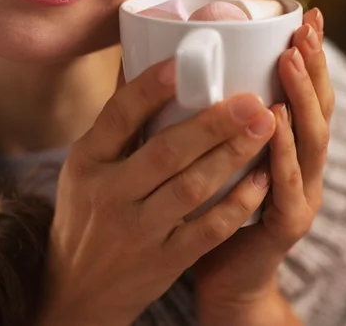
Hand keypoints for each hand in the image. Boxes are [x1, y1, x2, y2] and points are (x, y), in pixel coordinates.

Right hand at [36, 60, 276, 325]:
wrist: (77, 287)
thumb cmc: (88, 210)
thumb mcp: (86, 165)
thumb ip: (117, 122)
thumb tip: (141, 58)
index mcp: (88, 161)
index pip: (119, 116)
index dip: (151, 88)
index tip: (187, 63)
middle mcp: (109, 194)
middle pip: (166, 152)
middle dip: (214, 124)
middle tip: (254, 100)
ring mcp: (138, 231)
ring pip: (192, 188)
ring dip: (233, 156)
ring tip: (267, 126)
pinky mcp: (164, 260)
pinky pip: (208, 230)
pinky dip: (238, 203)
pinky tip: (263, 177)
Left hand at [195, 9, 332, 324]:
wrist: (224, 278)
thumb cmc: (215, 211)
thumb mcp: (218, 158)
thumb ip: (214, 122)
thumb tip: (176, 70)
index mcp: (291, 149)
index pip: (307, 94)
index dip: (310, 56)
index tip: (304, 16)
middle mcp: (305, 168)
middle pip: (320, 110)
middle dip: (313, 66)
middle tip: (304, 29)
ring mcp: (302, 195)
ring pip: (313, 141)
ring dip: (302, 98)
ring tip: (289, 60)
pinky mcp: (288, 224)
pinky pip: (286, 184)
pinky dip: (283, 151)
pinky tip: (277, 121)